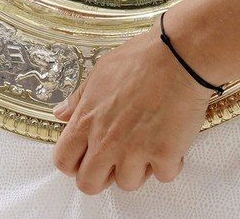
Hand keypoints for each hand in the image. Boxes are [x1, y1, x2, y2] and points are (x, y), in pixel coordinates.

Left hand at [52, 25, 212, 194]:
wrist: (179, 55)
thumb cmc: (142, 58)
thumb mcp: (101, 71)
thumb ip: (79, 98)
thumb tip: (61, 114)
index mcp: (88, 119)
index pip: (64, 160)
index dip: (73, 163)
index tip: (85, 157)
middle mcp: (107, 141)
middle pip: (89, 184)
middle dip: (102, 176)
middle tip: (117, 158)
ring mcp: (135, 151)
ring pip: (128, 183)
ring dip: (139, 167)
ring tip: (148, 141)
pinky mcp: (164, 155)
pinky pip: (163, 175)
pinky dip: (169, 162)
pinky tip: (171, 139)